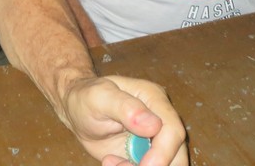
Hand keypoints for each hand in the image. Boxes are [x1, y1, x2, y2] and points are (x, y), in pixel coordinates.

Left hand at [60, 75, 187, 165]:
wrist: (78, 110)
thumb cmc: (87, 97)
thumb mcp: (100, 97)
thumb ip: (125, 107)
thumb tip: (153, 125)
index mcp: (154, 99)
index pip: (173, 130)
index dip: (163, 153)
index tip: (144, 165)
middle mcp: (160, 119)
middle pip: (176, 153)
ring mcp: (155, 139)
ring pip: (166, 164)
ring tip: (111, 163)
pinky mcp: (146, 155)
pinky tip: (110, 162)